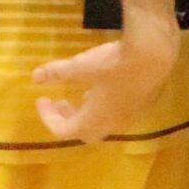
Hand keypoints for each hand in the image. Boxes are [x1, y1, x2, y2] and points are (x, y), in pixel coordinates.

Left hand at [30, 18, 175, 141]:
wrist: (154, 55)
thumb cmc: (114, 63)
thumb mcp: (81, 66)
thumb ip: (57, 73)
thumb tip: (34, 78)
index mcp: (94, 119)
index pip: (64, 131)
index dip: (48, 118)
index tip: (41, 99)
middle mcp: (111, 123)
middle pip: (83, 133)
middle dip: (66, 120)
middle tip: (57, 102)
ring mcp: (127, 115)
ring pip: (100, 125)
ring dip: (83, 113)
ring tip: (76, 95)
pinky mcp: (138, 104)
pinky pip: (113, 115)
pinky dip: (99, 107)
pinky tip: (100, 87)